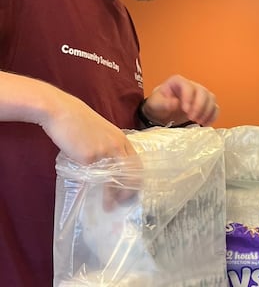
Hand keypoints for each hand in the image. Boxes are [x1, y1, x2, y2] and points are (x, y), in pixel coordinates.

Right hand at [38, 87, 140, 209]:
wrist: (62, 112)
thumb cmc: (79, 121)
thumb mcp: (101, 133)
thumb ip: (108, 148)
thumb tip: (109, 168)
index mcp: (121, 139)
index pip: (136, 163)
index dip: (136, 179)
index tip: (134, 190)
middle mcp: (116, 146)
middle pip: (130, 173)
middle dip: (129, 190)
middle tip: (125, 202)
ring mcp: (103, 152)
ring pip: (113, 179)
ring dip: (112, 195)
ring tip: (109, 206)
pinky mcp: (88, 157)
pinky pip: (92, 176)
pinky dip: (94, 188)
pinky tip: (91, 195)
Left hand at [142, 74, 218, 125]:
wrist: (162, 111)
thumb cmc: (159, 104)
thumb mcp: (156, 104)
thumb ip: (164, 103)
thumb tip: (175, 103)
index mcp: (178, 82)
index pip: (188, 87)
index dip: (189, 98)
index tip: (185, 110)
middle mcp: (192, 86)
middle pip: (203, 92)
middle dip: (199, 106)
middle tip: (192, 118)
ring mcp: (200, 94)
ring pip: (211, 99)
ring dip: (207, 111)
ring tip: (198, 121)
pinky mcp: (205, 104)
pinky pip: (215, 108)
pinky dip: (212, 116)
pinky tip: (205, 123)